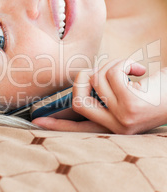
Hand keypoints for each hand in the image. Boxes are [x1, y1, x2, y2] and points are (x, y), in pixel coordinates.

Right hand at [33, 59, 166, 133]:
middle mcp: (115, 128)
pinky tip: (140, 70)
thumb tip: (85, 83)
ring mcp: (122, 120)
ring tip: (131, 70)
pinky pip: (111, 73)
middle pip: (77, 101)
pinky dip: (124, 63)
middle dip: (83, 78)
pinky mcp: (131, 108)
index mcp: (112, 126)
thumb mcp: (127, 94)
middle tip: (101, 69)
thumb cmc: (157, 90)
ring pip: (96, 80)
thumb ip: (105, 94)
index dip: (57, 125)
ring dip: (112, 65)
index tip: (37, 123)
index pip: (78, 128)